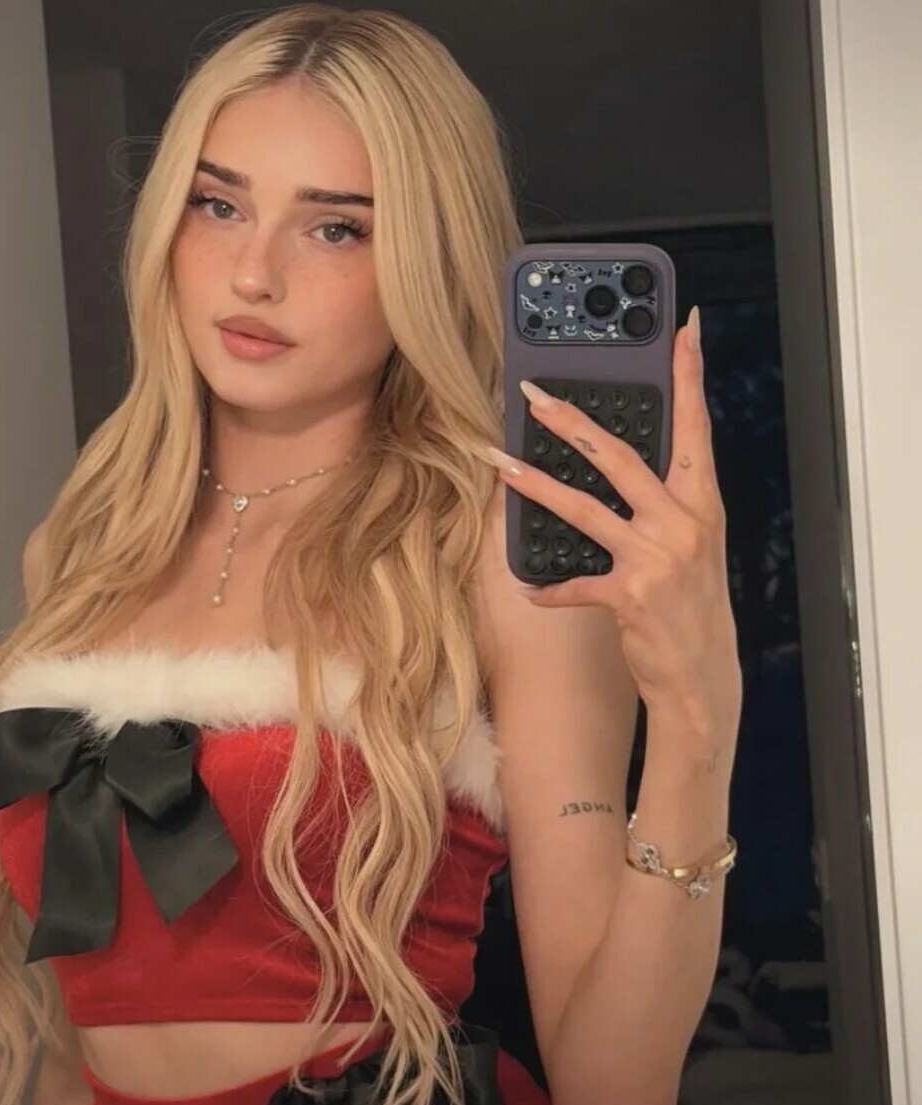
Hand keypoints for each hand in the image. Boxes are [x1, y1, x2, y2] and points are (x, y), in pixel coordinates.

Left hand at [491, 309, 741, 746]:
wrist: (701, 674)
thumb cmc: (692, 607)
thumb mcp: (693, 547)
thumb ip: (667, 505)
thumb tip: (619, 468)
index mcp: (702, 503)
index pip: (696, 427)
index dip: (689, 377)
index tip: (681, 330)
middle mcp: (682, 523)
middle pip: (620, 457)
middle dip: (573, 423)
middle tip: (535, 396)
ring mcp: (655, 558)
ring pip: (585, 508)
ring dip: (536, 485)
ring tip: (501, 464)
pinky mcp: (629, 595)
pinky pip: (575, 583)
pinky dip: (549, 587)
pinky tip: (531, 589)